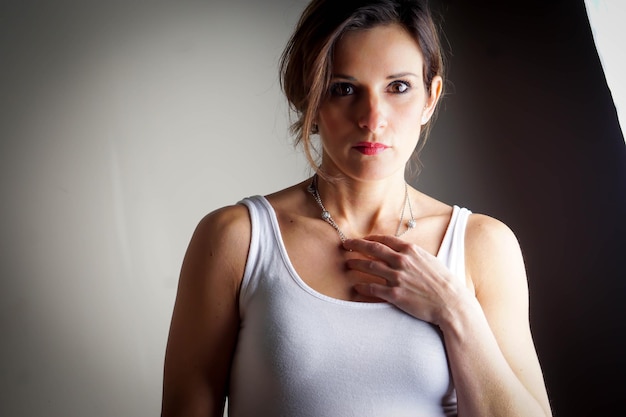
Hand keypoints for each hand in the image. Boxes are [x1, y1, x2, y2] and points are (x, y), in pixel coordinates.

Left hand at [343, 235, 468, 325]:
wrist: (451, 303)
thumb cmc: (443, 282)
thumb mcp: (429, 260)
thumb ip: (413, 255)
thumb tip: (401, 252)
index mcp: (411, 250)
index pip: (384, 239)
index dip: (370, 238)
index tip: (362, 239)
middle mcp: (401, 261)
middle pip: (372, 249)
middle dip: (356, 245)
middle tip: (345, 245)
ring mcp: (397, 277)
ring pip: (369, 267)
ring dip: (356, 263)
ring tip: (348, 263)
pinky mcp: (394, 295)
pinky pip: (372, 288)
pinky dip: (361, 285)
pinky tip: (355, 285)